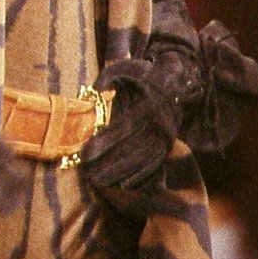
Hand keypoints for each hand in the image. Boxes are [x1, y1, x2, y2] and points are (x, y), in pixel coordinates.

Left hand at [79, 59, 178, 191]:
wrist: (174, 81)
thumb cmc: (139, 76)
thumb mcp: (120, 72)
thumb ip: (103, 85)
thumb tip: (85, 103)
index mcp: (146, 106)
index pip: (122, 129)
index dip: (102, 144)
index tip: (84, 155)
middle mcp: (159, 124)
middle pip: (132, 150)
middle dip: (109, 165)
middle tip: (88, 175)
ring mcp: (166, 138)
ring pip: (143, 162)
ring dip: (120, 175)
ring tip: (99, 182)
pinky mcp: (168, 147)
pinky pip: (155, 167)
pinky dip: (140, 179)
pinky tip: (123, 186)